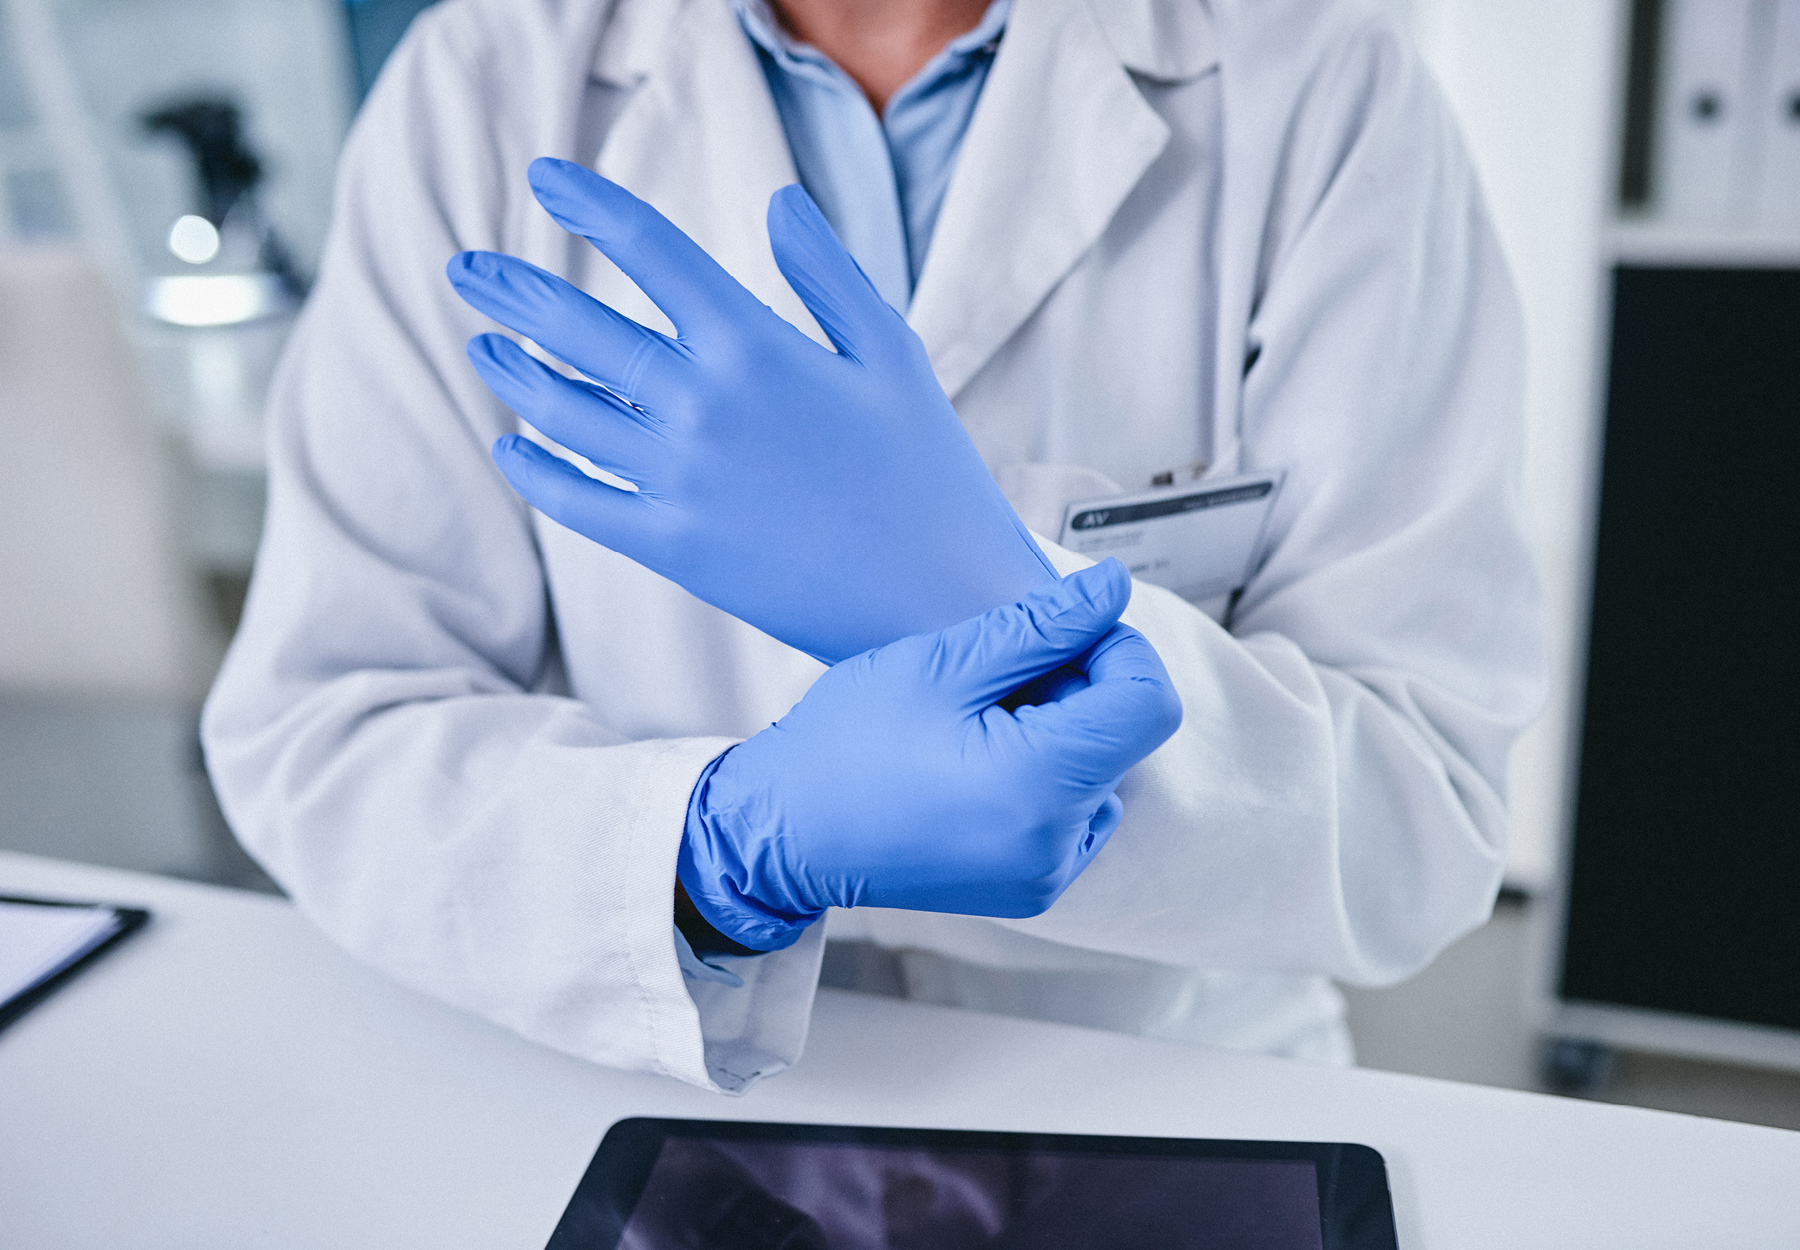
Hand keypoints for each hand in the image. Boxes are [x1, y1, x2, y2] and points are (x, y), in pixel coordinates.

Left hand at [446, 158, 1055, 662]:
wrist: (938, 603)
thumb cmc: (927, 472)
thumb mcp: (893, 354)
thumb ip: (828, 272)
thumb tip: (776, 199)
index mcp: (758, 346)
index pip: (653, 250)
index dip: (589, 203)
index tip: (543, 175)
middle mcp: (704, 406)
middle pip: (581, 329)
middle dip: (513, 291)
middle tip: (464, 269)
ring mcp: (680, 481)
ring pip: (564, 413)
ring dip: (514, 373)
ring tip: (483, 348)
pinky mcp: (673, 548)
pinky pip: (578, 501)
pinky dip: (535, 470)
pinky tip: (512, 446)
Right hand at [677, 561, 1183, 950]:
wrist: (784, 834)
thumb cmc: (847, 745)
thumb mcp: (943, 664)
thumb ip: (1041, 626)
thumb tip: (1113, 589)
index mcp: (1041, 786)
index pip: (1148, 700)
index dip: (1115, 649)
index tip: (1056, 635)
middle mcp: (1057, 844)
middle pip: (1124, 736)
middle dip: (1079, 690)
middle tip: (997, 678)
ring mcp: (1046, 874)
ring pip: (1101, 773)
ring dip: (1062, 734)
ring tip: (980, 724)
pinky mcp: (1030, 888)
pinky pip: (1075, 814)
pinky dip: (1047, 777)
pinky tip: (980, 764)